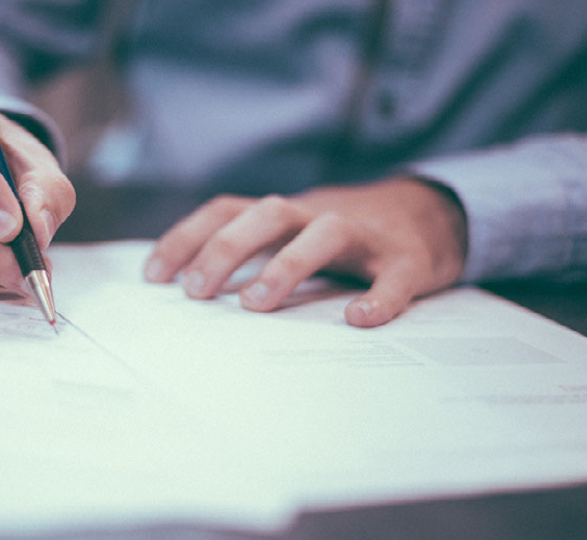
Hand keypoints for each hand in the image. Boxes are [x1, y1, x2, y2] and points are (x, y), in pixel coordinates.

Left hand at [144, 177, 468, 326]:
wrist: (432, 214)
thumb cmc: (347, 237)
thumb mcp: (295, 234)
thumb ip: (253, 253)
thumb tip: (188, 293)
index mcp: (287, 213)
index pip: (228, 210)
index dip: (188, 237)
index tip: (153, 276)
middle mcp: (319, 215)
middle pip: (269, 214)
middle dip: (227, 249)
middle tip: (196, 292)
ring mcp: (366, 235)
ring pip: (325, 233)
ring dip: (286, 265)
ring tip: (256, 304)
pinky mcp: (408, 260)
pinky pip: (393, 277)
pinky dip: (378, 297)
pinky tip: (358, 319)